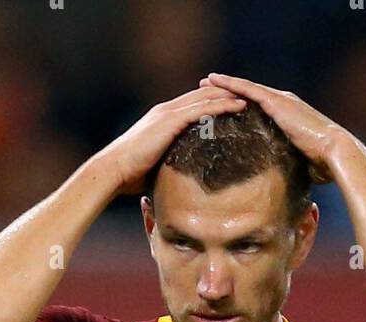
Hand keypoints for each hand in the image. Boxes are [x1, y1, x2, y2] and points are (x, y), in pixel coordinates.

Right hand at [97, 86, 246, 195]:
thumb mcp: (155, 165)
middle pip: (202, 95)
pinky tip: (238, 106)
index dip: (213, 101)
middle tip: (249, 96)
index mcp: (162, 118)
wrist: (114, 170)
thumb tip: (181, 183)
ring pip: (205, 97)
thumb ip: (169, 164)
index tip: (233, 104)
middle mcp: (166, 110)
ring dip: (229, 96)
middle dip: (225, 93)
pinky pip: (202, 109)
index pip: (193, 104)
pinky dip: (221, 105)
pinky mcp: (170, 121)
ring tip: (251, 98)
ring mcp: (168, 114)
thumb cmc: (129, 175)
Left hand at [199, 73, 348, 182]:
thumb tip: (279, 186)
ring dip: (224, 84)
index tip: (223, 104)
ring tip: (205, 81)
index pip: (259, 107)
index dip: (240, 104)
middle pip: (249, 94)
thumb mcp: (298, 163)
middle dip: (228, 90)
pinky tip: (216, 81)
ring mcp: (280, 100)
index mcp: (287, 116)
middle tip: (207, 87)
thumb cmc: (322, 164)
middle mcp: (283, 102)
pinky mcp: (277, 102)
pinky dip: (231, 84)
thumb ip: (286, 166)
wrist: (334, 152)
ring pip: (246, 88)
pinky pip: (248, 90)